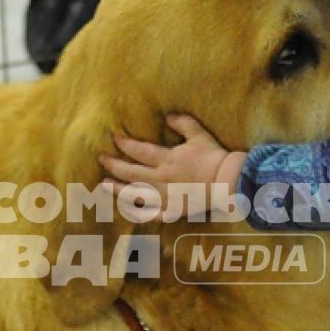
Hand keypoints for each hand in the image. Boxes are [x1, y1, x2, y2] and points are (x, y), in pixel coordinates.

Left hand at [98, 114, 247, 221]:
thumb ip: (182, 123)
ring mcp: (165, 197)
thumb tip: (167, 116)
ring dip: (118, 190)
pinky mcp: (173, 211)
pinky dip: (140, 213)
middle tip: (102, 160)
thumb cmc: (213, 156)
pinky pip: (153, 214)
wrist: (227, 181)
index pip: (139, 151)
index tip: (114, 139)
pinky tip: (129, 211)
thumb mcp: (198, 134)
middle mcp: (160, 178)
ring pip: (135, 194)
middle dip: (114, 165)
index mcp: (166, 159)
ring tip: (103, 185)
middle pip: (131, 172)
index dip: (124, 144)